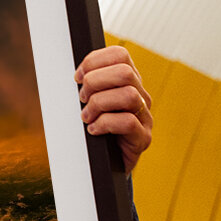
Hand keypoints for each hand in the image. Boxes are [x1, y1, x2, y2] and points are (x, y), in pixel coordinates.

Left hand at [75, 45, 152, 172]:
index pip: (120, 55)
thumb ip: (88, 85)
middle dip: (95, 82)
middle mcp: (141, 96)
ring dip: (99, 104)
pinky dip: (104, 124)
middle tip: (82, 98)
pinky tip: (93, 130)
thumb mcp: (89, 102)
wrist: (105, 165)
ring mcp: (145, 117)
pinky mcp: (143, 138)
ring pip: (128, 95)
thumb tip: (76, 75)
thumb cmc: (95, 130)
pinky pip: (128, 122)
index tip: (77, 77)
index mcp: (128, 82)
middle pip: (125, 72)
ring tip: (87, 116)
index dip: (94, 61)